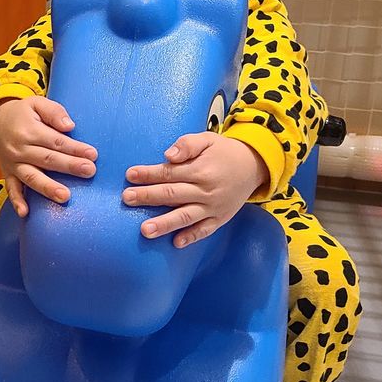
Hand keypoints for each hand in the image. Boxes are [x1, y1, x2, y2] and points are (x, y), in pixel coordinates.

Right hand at [0, 97, 97, 216]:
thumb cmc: (24, 112)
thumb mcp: (37, 102)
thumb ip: (54, 112)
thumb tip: (69, 126)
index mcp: (29, 130)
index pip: (56, 141)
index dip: (75, 148)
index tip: (93, 154)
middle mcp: (20, 149)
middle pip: (48, 159)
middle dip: (69, 166)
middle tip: (89, 171)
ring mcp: (13, 164)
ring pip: (32, 177)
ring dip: (48, 188)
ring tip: (65, 197)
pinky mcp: (8, 174)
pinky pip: (11, 189)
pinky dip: (16, 201)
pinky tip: (25, 213)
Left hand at [121, 132, 268, 247]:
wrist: (255, 166)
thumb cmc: (224, 151)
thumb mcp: (207, 139)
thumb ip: (187, 145)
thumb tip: (167, 155)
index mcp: (200, 170)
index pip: (169, 172)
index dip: (148, 174)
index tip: (130, 175)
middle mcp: (205, 190)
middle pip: (172, 194)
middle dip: (148, 197)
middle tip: (127, 199)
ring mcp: (213, 207)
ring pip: (186, 217)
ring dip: (165, 224)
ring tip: (145, 230)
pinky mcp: (220, 219)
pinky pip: (205, 230)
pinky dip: (192, 237)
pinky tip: (176, 243)